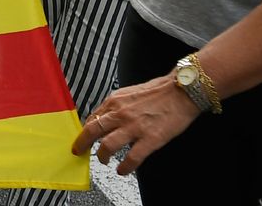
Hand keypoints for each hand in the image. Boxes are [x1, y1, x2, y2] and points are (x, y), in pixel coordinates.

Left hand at [70, 76, 199, 176]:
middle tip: (79, 151)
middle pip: (92, 131)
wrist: (182, 91)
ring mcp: (135, 126)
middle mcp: (121, 113)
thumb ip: (117, 106)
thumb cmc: (159, 91)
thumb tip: (107, 118)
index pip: (92, 118)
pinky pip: (132, 158)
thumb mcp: (129, 93)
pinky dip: (124, 167)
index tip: (83, 138)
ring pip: (107, 146)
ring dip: (102, 156)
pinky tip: (123, 170)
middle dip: (82, 144)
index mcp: (115, 101)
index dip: (85, 131)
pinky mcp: (150, 139)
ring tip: (103, 161)